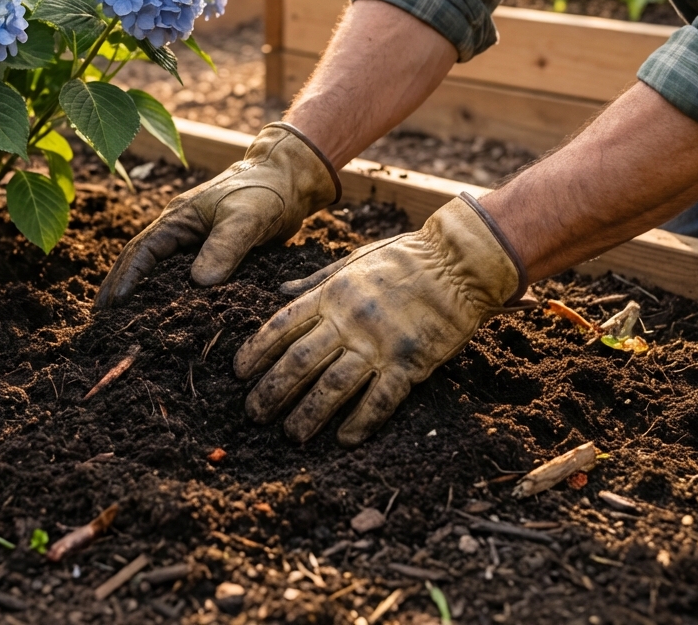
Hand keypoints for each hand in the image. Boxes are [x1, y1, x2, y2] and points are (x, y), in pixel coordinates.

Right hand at [95, 123, 340, 307]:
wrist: (290, 182)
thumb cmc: (265, 191)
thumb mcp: (245, 218)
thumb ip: (225, 247)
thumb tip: (199, 283)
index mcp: (177, 218)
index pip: (142, 251)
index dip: (125, 279)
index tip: (113, 307)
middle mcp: (179, 231)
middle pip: (140, 262)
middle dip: (119, 289)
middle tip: (103, 324)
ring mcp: (193, 243)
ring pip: (159, 272)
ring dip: (140, 295)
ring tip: (123, 325)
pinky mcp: (211, 254)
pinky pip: (182, 278)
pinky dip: (169, 296)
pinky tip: (168, 317)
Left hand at [233, 195, 528, 445]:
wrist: (458, 263)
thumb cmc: (404, 257)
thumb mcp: (352, 259)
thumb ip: (316, 281)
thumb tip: (280, 291)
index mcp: (332, 293)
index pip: (282, 326)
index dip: (257, 351)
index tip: (239, 373)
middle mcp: (349, 320)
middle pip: (300, 361)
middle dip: (273, 391)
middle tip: (254, 414)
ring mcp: (379, 343)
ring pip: (333, 387)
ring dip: (308, 414)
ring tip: (291, 434)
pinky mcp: (411, 363)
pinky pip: (380, 400)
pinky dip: (360, 422)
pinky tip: (344, 440)